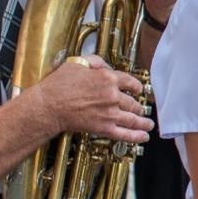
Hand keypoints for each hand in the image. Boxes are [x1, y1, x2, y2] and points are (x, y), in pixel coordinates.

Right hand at [33, 54, 152, 142]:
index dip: (137, 87)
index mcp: (108, 78)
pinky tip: (143, 136)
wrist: (49, 105)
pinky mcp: (104, 128)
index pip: (131, 82)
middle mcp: (112, 96)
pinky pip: (125, 134)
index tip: (138, 90)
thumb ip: (95, 62)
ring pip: (133, 118)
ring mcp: (110, 113)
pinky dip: (136, 136)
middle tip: (141, 108)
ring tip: (148, 123)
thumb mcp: (77, 63)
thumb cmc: (59, 85)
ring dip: (143, 121)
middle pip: (133, 102)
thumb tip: (105, 65)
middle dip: (138, 106)